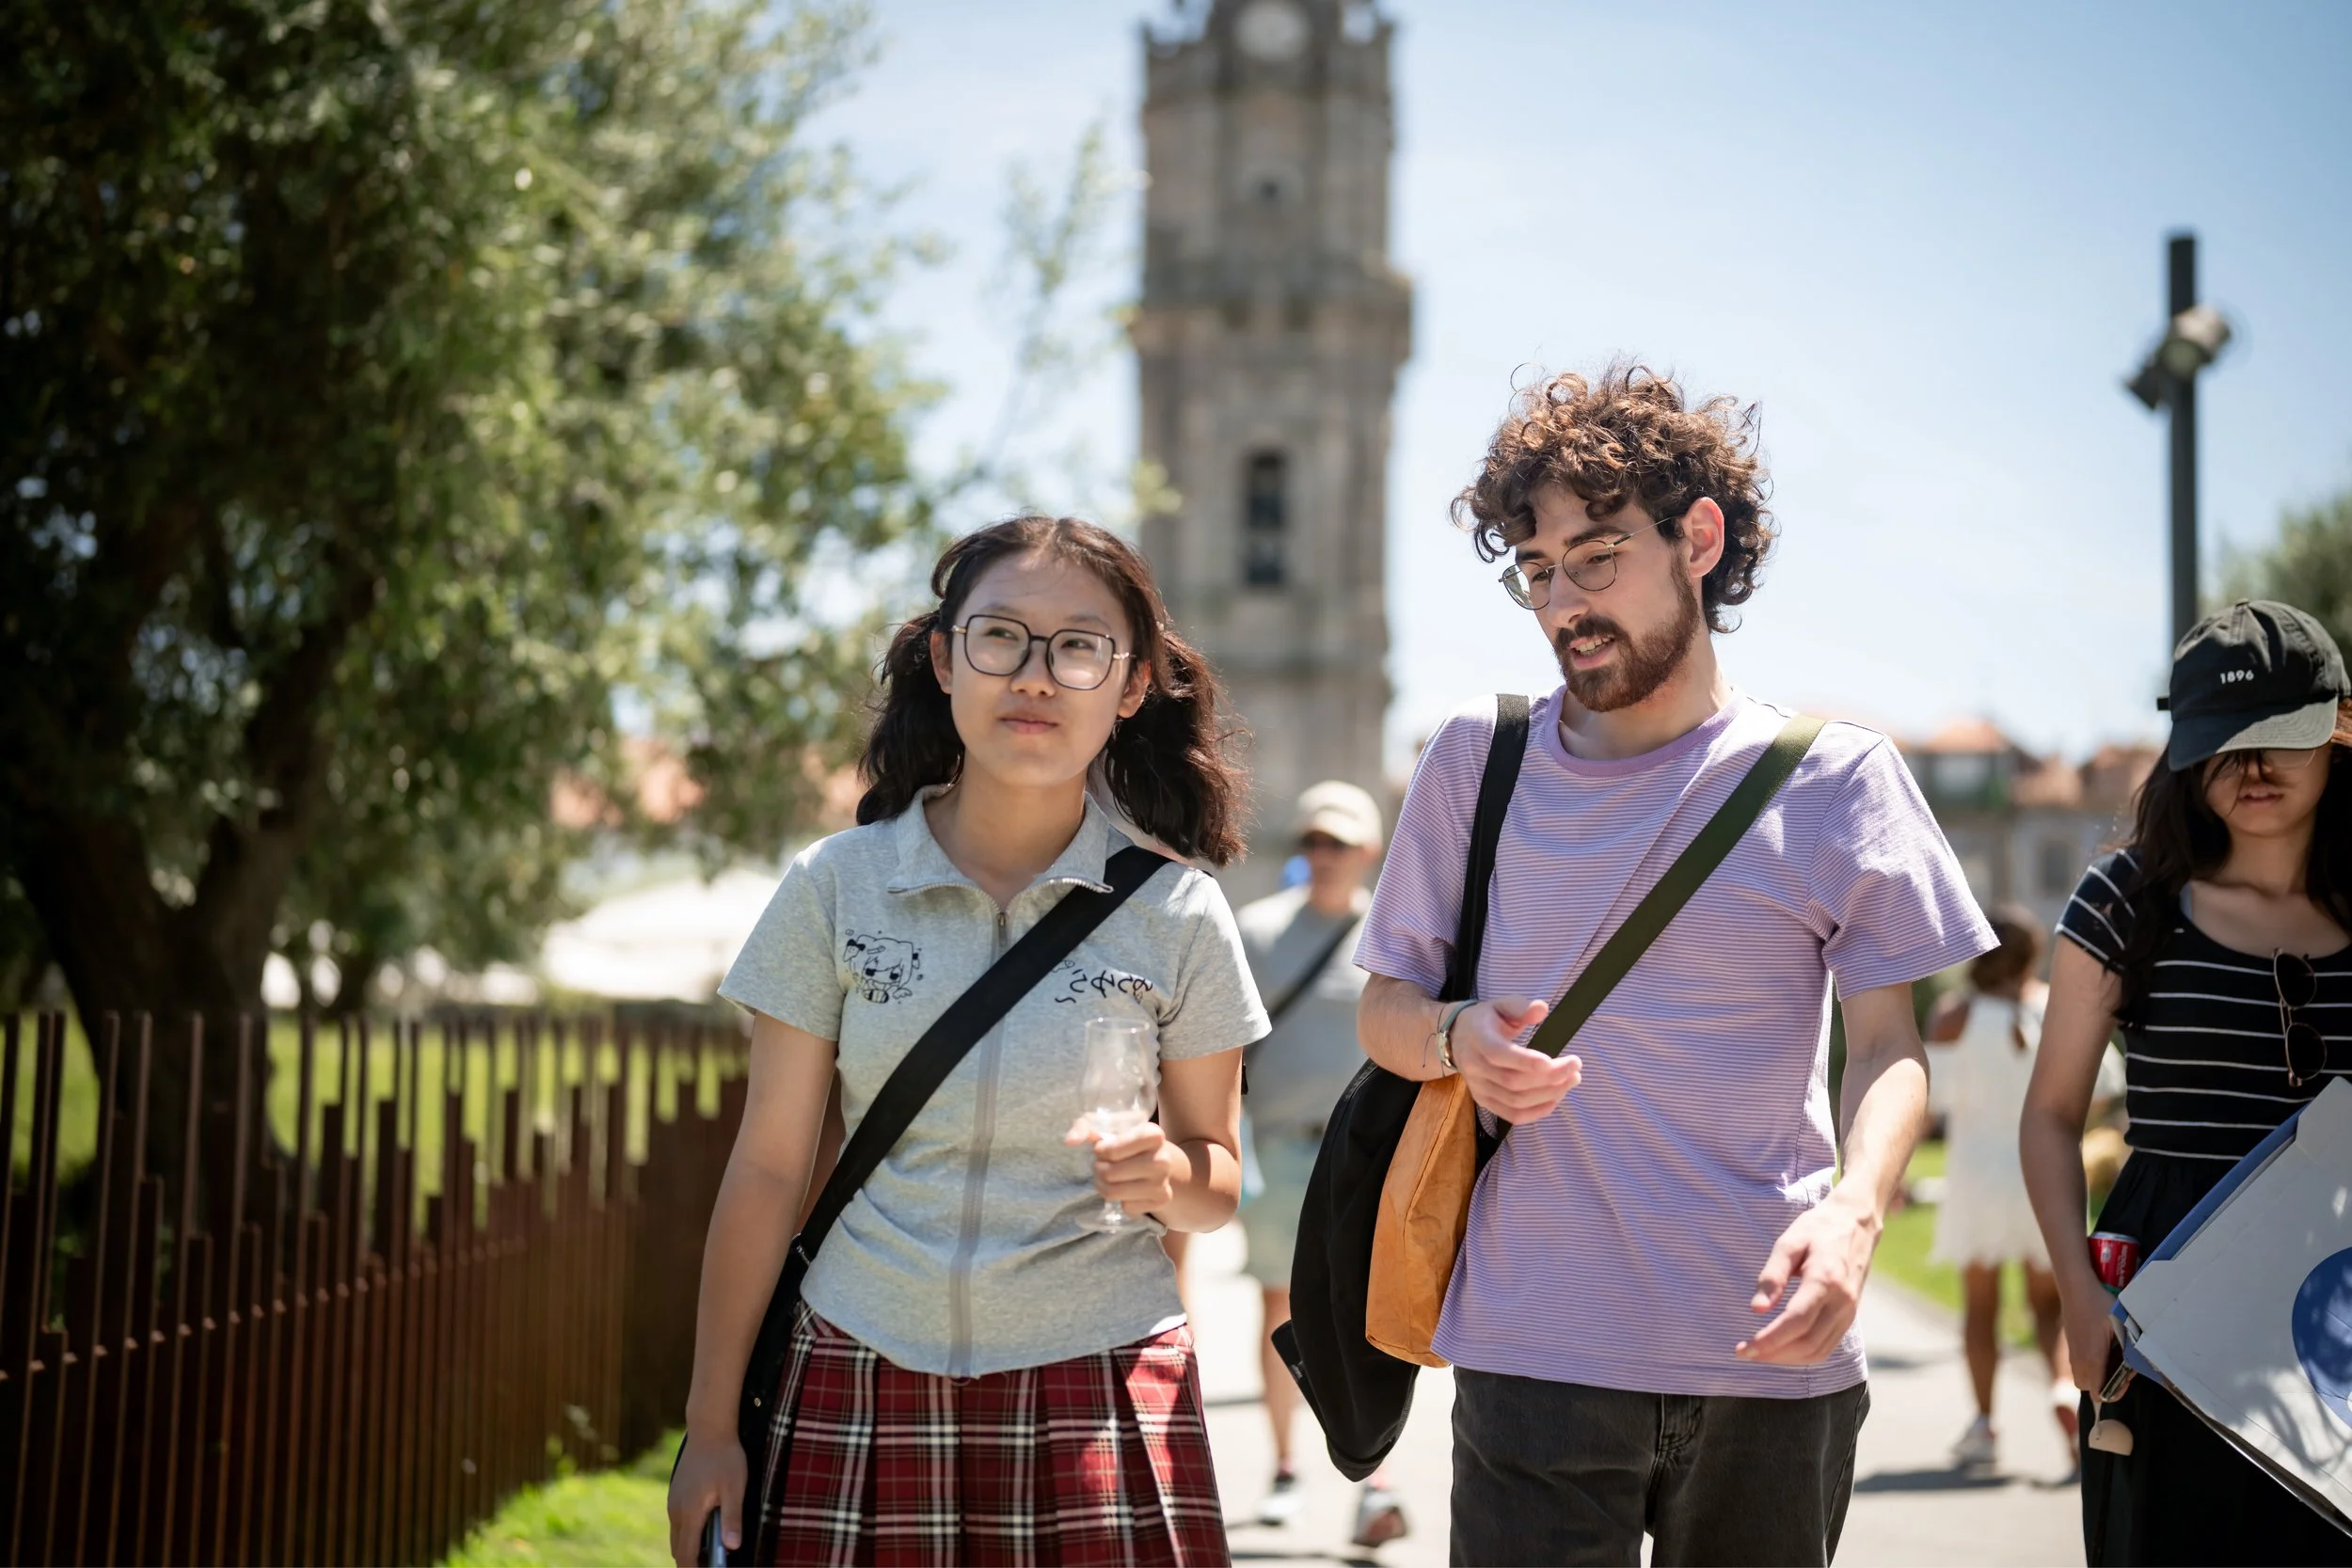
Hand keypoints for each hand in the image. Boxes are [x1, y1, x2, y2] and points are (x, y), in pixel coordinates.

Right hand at [667, 1430, 745, 1565]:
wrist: (709, 1426)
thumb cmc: (726, 1456)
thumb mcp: (735, 1487)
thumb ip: (732, 1518)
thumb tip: (732, 1546)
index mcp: (690, 1511)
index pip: (685, 1553)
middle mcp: (676, 1509)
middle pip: (678, 1548)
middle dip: (691, 1561)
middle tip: (711, 1564)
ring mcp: (673, 1500)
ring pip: (677, 1535)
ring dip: (689, 1546)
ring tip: (711, 1550)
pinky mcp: (675, 1492)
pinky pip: (678, 1521)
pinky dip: (688, 1531)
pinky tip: (706, 1526)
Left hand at [1064, 1117, 1178, 1215]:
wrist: (1160, 1160)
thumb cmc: (1128, 1141)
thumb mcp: (1107, 1126)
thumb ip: (1084, 1128)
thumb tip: (1069, 1141)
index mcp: (1153, 1134)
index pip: (1112, 1151)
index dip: (1100, 1151)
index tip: (1102, 1148)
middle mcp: (1163, 1159)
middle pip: (1110, 1174)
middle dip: (1099, 1169)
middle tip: (1102, 1165)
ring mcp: (1163, 1181)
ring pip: (1114, 1192)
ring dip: (1104, 1186)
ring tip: (1108, 1177)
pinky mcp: (1162, 1200)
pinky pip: (1127, 1207)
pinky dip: (1121, 1200)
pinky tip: (1126, 1188)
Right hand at [1452, 997, 1581, 1121]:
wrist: (1457, 1038)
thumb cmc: (1485, 1020)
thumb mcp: (1500, 1005)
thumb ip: (1520, 1006)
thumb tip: (1541, 1010)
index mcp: (1477, 1038)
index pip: (1498, 1054)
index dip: (1525, 1061)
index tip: (1552, 1061)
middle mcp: (1475, 1067)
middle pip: (1513, 1081)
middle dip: (1549, 1077)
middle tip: (1575, 1066)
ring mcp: (1478, 1088)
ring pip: (1516, 1101)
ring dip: (1549, 1094)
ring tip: (1571, 1080)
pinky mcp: (1484, 1101)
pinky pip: (1512, 1115)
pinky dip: (1537, 1111)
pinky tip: (1556, 1098)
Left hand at [1736, 1194, 1878, 1364]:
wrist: (1856, 1223)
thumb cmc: (1817, 1229)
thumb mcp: (1789, 1242)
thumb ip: (1772, 1275)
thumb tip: (1756, 1309)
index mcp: (1825, 1279)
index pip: (1796, 1322)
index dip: (1769, 1340)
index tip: (1744, 1349)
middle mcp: (1842, 1301)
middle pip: (1807, 1342)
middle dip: (1774, 1354)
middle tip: (1745, 1353)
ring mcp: (1850, 1311)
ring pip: (1819, 1350)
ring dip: (1787, 1359)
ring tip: (1760, 1354)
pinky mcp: (1850, 1316)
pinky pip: (1828, 1346)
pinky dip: (1803, 1354)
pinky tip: (1782, 1349)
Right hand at [2061, 1277, 2119, 1394]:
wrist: (2075, 1286)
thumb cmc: (2099, 1303)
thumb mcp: (2121, 1324)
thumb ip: (2130, 1346)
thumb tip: (2140, 1360)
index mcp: (2092, 1358)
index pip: (2098, 1392)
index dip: (2113, 1393)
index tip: (2125, 1380)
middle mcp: (2079, 1358)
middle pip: (2087, 1388)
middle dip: (2102, 1386)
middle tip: (2119, 1371)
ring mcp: (2072, 1350)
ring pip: (2081, 1375)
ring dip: (2095, 1375)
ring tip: (2111, 1360)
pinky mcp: (2070, 1342)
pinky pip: (2077, 1363)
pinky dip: (2088, 1364)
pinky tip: (2101, 1348)